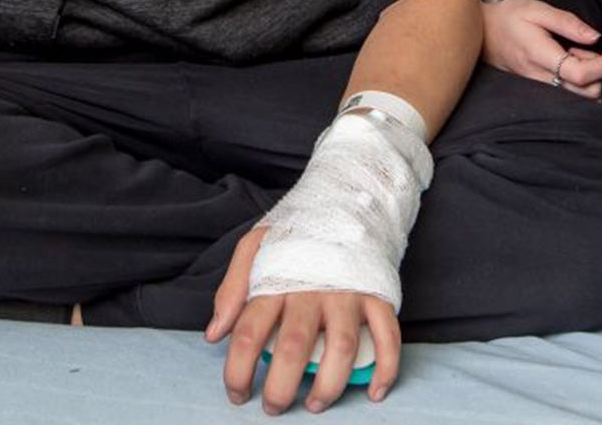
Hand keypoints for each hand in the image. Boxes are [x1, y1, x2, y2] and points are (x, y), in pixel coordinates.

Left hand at [208, 226, 401, 411]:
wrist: (346, 198)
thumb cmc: (297, 232)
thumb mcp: (255, 245)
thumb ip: (232, 288)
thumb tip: (214, 334)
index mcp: (276, 279)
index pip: (249, 334)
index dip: (238, 371)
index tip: (238, 393)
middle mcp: (311, 288)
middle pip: (292, 349)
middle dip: (280, 389)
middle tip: (274, 408)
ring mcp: (347, 292)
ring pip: (340, 350)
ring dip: (328, 386)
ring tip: (316, 404)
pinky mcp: (377, 294)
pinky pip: (387, 337)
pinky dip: (385, 369)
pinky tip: (374, 392)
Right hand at [481, 0, 601, 98]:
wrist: (480, 31)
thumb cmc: (508, 17)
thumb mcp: (536, 9)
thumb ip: (568, 22)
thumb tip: (596, 37)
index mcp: (540, 56)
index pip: (581, 75)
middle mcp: (540, 79)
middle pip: (586, 94)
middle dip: (598, 73)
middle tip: (587, 48)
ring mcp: (538, 88)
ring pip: (580, 100)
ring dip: (588, 79)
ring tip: (575, 54)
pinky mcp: (539, 91)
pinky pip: (568, 96)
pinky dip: (578, 83)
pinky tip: (567, 62)